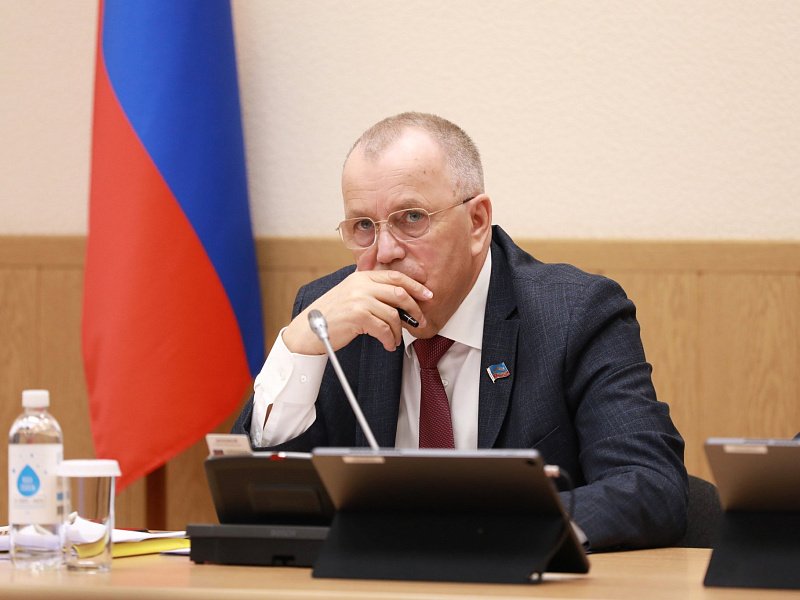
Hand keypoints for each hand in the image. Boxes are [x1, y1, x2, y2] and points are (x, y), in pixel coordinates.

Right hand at [283, 270, 432, 353]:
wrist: (308, 330)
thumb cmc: (331, 316)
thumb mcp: (351, 295)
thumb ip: (371, 291)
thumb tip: (400, 298)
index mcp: (361, 277)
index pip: (395, 276)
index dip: (415, 286)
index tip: (427, 295)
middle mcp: (361, 285)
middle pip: (399, 293)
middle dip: (413, 309)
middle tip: (418, 321)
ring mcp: (359, 299)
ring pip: (393, 314)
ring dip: (398, 331)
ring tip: (394, 339)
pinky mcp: (358, 316)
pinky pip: (384, 329)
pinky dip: (389, 340)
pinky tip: (387, 344)